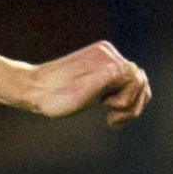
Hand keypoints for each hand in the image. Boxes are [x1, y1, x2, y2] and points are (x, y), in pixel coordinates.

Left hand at [21, 41, 150, 127]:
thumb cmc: (54, 98)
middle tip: (112, 120)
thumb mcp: (81, 94)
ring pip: (135, 86)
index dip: (129, 100)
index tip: (109, 110)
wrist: (32, 91)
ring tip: (111, 120)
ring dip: (127, 107)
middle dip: (131, 105)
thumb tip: (130, 67)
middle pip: (140, 83)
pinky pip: (124, 85)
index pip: (137, 80)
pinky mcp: (101, 69)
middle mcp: (107, 54)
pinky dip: (122, 102)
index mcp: (104, 56)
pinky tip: (111, 116)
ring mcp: (105, 60)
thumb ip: (106, 80)